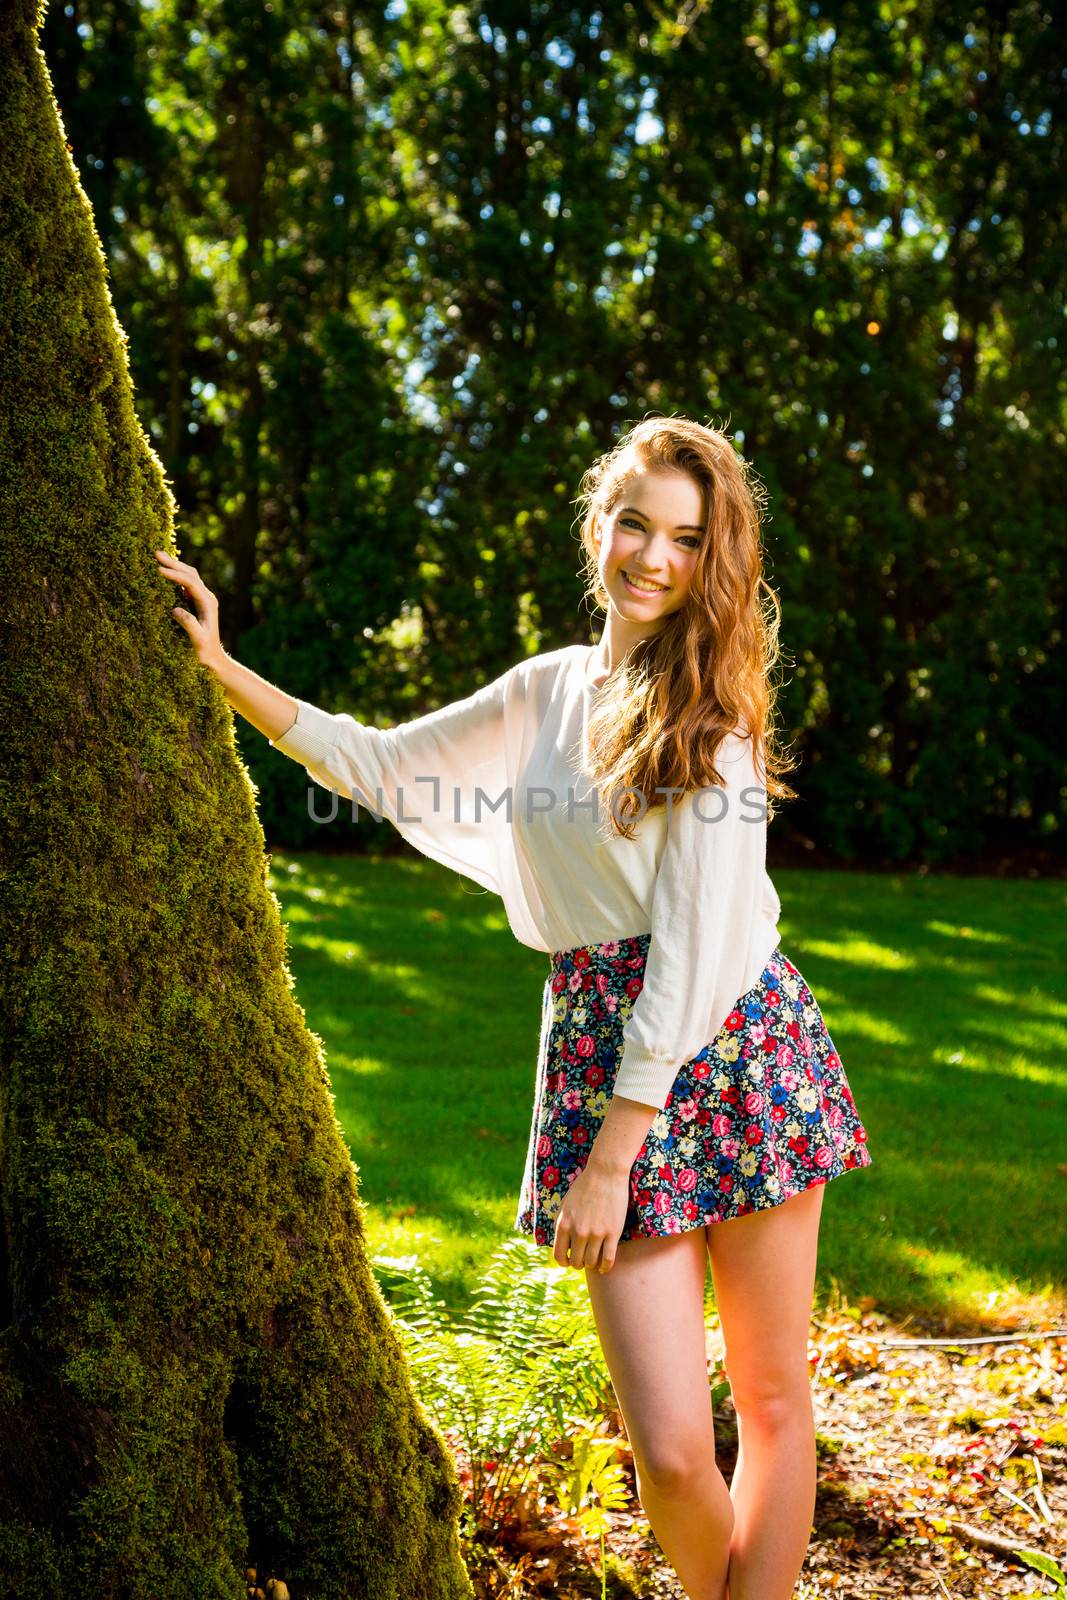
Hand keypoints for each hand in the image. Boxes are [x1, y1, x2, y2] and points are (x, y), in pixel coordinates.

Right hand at [154, 549, 224, 670]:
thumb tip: (175, 609)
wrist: (213, 657)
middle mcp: (207, 597)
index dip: (175, 575)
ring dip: (175, 566)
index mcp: (208, 603)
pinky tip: (165, 571)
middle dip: (174, 563)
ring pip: (189, 576)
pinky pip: (186, 583)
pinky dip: (175, 575)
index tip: (159, 570)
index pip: (190, 583)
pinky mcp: (196, 602)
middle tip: (156, 553)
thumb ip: (188, 624)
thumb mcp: (197, 639)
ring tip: (158, 557)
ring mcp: (202, 598)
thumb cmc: (205, 650)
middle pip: (191, 574)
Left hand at [551, 1159, 630, 1274]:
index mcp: (563, 1224)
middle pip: (576, 1262)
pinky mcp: (612, 1233)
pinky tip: (605, 1267)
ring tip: (595, 1261)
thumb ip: (561, 1225)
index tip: (569, 1261)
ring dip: (592, 1265)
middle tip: (584, 1259)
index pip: (559, 1256)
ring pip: (591, 1263)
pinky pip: (608, 1259)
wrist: (605, 1173)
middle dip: (579, 1263)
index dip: (564, 1262)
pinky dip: (606, 1267)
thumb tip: (561, 1246)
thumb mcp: (565, 1205)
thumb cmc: (584, 1187)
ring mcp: (596, 1233)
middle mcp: (578, 1231)